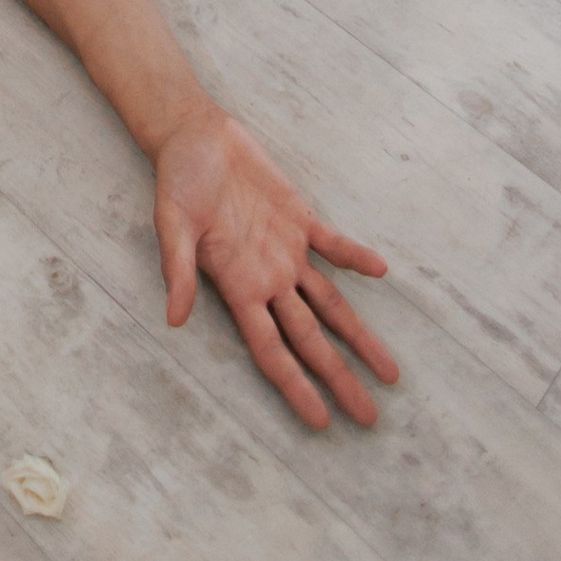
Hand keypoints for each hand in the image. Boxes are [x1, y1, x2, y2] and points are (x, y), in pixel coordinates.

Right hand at [151, 101, 396, 429]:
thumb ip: (178, 270)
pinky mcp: (299, 218)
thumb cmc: (178, 182)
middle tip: (370, 418)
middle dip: (340, 378)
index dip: (296, 387)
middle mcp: (268, 279)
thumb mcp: (171, 225)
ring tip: (389, 372)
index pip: (273, 351)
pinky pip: (333, 245)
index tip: (321, 423)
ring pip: (331, 304)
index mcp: (238, 288)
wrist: (194, 137)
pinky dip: (356, 257)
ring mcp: (287, 251)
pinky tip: (380, 272)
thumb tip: (173, 318)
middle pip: (311, 340)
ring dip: (359, 337)